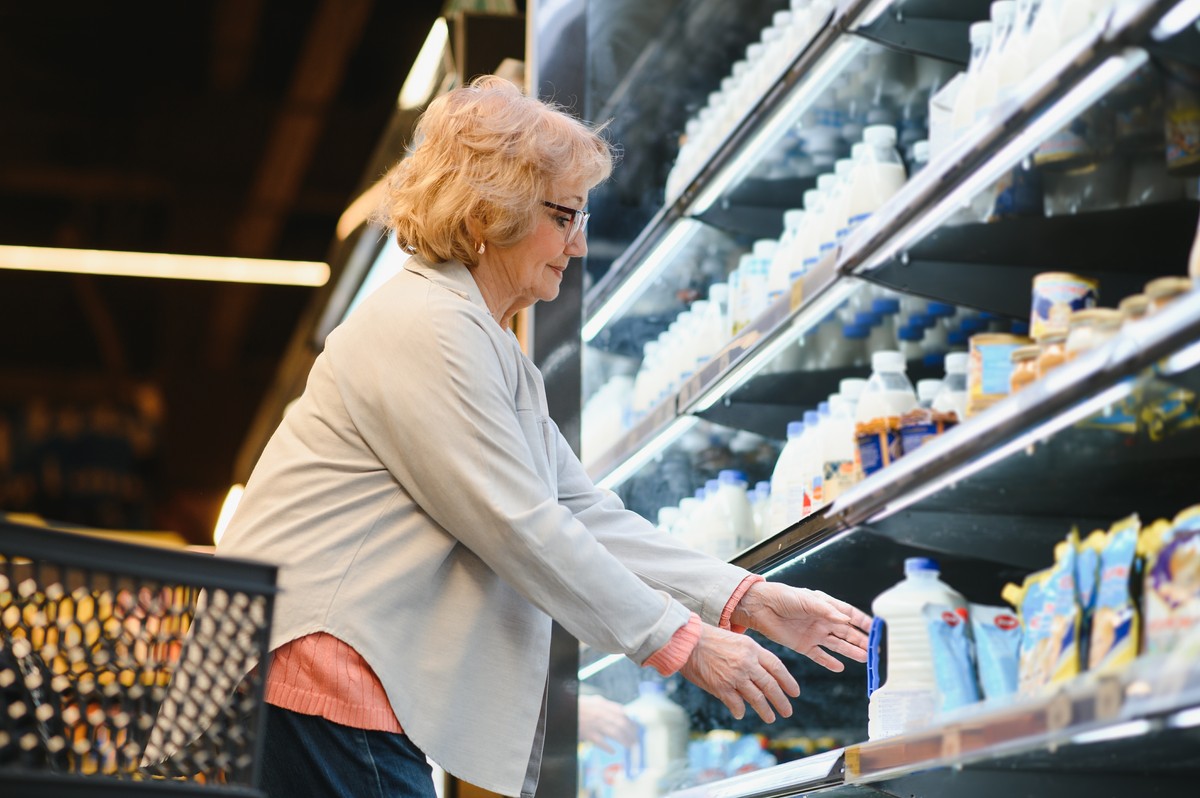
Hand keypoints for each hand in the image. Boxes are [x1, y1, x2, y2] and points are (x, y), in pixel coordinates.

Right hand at [578, 694, 639, 752]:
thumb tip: (622, 712)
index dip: (631, 722)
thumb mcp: (594, 701)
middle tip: (636, 740)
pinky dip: (608, 747)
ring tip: (630, 746)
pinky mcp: (588, 733)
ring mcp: (594, 724)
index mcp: (602, 704)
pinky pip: (600, 742)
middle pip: (621, 724)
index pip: (622, 714)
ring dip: (624, 740)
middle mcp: (600, 713)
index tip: (636, 729)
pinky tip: (613, 751)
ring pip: (614, 733)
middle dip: (631, 733)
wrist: (563, 708)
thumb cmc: (579, 706)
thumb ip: (607, 706)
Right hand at [678, 624, 799, 722]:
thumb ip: (749, 655)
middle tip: (787, 711)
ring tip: (770, 718)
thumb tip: (759, 673)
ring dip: (765, 710)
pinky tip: (741, 714)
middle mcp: (747, 663)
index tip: (794, 692)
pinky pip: (736, 704)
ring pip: (757, 697)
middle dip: (781, 700)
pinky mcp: (721, 687)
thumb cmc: (707, 637)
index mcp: (752, 648)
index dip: (788, 681)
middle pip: (770, 685)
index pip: (777, 667)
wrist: (686, 640)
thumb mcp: (735, 639)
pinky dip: (740, 710)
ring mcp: (735, 676)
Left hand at [729, 582, 871, 671]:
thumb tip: (846, 619)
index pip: (850, 614)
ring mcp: (814, 634)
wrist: (760, 607)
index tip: (878, 629)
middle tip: (875, 648)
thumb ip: (826, 610)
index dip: (863, 622)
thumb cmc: (783, 596)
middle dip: (861, 640)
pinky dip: (829, 661)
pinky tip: (840, 667)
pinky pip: (820, 655)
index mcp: (825, 606)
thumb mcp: (806, 600)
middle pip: (847, 632)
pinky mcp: (803, 645)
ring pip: (837, 645)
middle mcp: (823, 621)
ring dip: (851, 651)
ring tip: (865, 658)